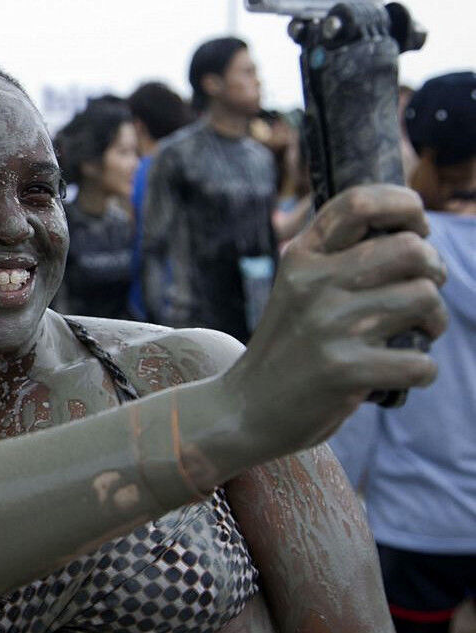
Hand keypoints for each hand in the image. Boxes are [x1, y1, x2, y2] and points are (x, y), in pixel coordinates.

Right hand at [227, 184, 447, 456]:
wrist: (247, 408)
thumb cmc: (288, 347)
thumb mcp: (297, 290)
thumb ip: (337, 259)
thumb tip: (414, 236)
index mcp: (301, 258)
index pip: (359, 202)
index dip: (405, 205)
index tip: (417, 229)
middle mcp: (314, 285)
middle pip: (411, 249)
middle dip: (433, 271)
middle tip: (421, 292)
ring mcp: (329, 327)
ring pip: (425, 300)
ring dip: (434, 322)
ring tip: (416, 335)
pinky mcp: (345, 371)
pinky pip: (422, 362)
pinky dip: (422, 371)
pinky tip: (400, 372)